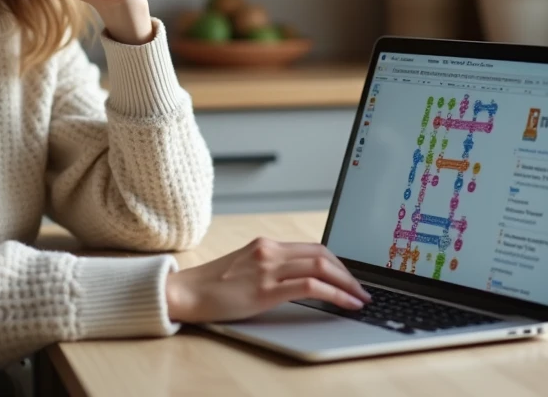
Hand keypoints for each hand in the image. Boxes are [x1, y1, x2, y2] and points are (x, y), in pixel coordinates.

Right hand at [164, 237, 371, 323]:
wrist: (186, 294)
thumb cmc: (213, 287)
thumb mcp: (246, 269)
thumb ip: (271, 268)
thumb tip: (300, 280)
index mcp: (266, 244)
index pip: (312, 247)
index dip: (338, 262)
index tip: (350, 276)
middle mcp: (269, 251)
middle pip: (322, 254)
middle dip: (348, 272)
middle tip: (362, 289)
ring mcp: (268, 268)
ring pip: (321, 266)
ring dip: (347, 283)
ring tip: (360, 297)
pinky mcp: (266, 289)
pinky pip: (311, 287)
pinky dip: (335, 293)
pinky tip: (345, 303)